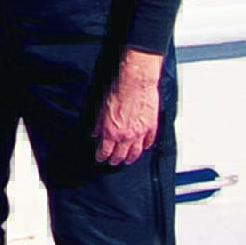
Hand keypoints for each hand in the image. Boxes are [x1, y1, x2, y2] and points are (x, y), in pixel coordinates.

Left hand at [92, 49, 162, 165]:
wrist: (135, 82)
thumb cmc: (118, 91)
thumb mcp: (101, 109)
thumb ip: (98, 125)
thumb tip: (94, 134)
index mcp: (111, 132)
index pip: (105, 151)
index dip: (101, 157)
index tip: (100, 158)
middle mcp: (126, 136)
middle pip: (120, 155)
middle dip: (115, 160)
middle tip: (113, 162)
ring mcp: (140, 132)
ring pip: (136, 152)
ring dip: (131, 158)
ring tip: (128, 160)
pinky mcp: (151, 126)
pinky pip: (149, 141)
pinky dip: (146, 146)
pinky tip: (144, 147)